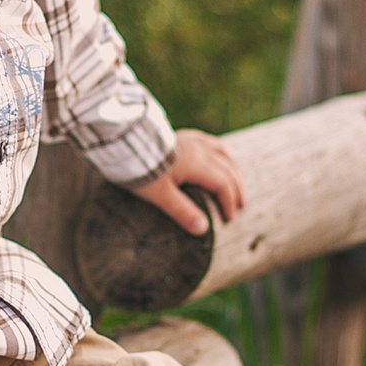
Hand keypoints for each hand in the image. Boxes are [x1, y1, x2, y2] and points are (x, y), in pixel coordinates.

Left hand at [129, 129, 244, 237]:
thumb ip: (182, 211)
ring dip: (232, 167)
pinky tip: (216, 153)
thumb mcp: (160, 195)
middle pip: (227, 169)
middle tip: (241, 204)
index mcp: (197, 164)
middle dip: (236, 188)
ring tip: (238, 178)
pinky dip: (219, 150)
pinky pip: (208, 140)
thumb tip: (203, 229)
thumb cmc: (141, 170)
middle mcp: (199, 150)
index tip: (230, 218)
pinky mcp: (182, 135)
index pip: (223, 184)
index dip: (229, 202)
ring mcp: (191, 140)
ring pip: (221, 152)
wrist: (124, 141)